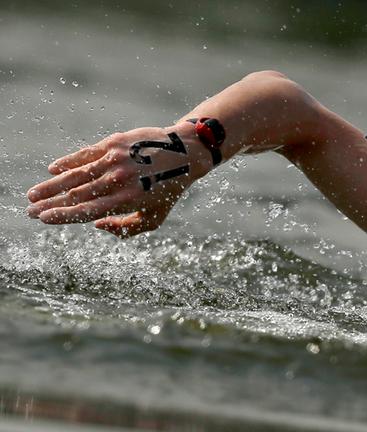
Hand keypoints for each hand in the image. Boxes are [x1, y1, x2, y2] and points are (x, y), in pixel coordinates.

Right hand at [27, 126, 205, 237]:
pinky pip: (85, 154)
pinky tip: (53, 169)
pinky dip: (67, 162)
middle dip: (49, 203)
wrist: (184, 154)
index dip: (61, 216)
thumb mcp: (154, 217)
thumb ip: (126, 228)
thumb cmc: (168, 189)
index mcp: (127, 201)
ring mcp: (115, 160)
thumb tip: (96, 224)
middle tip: (30, 210)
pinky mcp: (114, 143)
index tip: (43, 219)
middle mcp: (118, 180)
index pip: (86, 211)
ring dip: (51, 185)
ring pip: (75, 174)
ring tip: (33, 194)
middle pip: (75, 194)